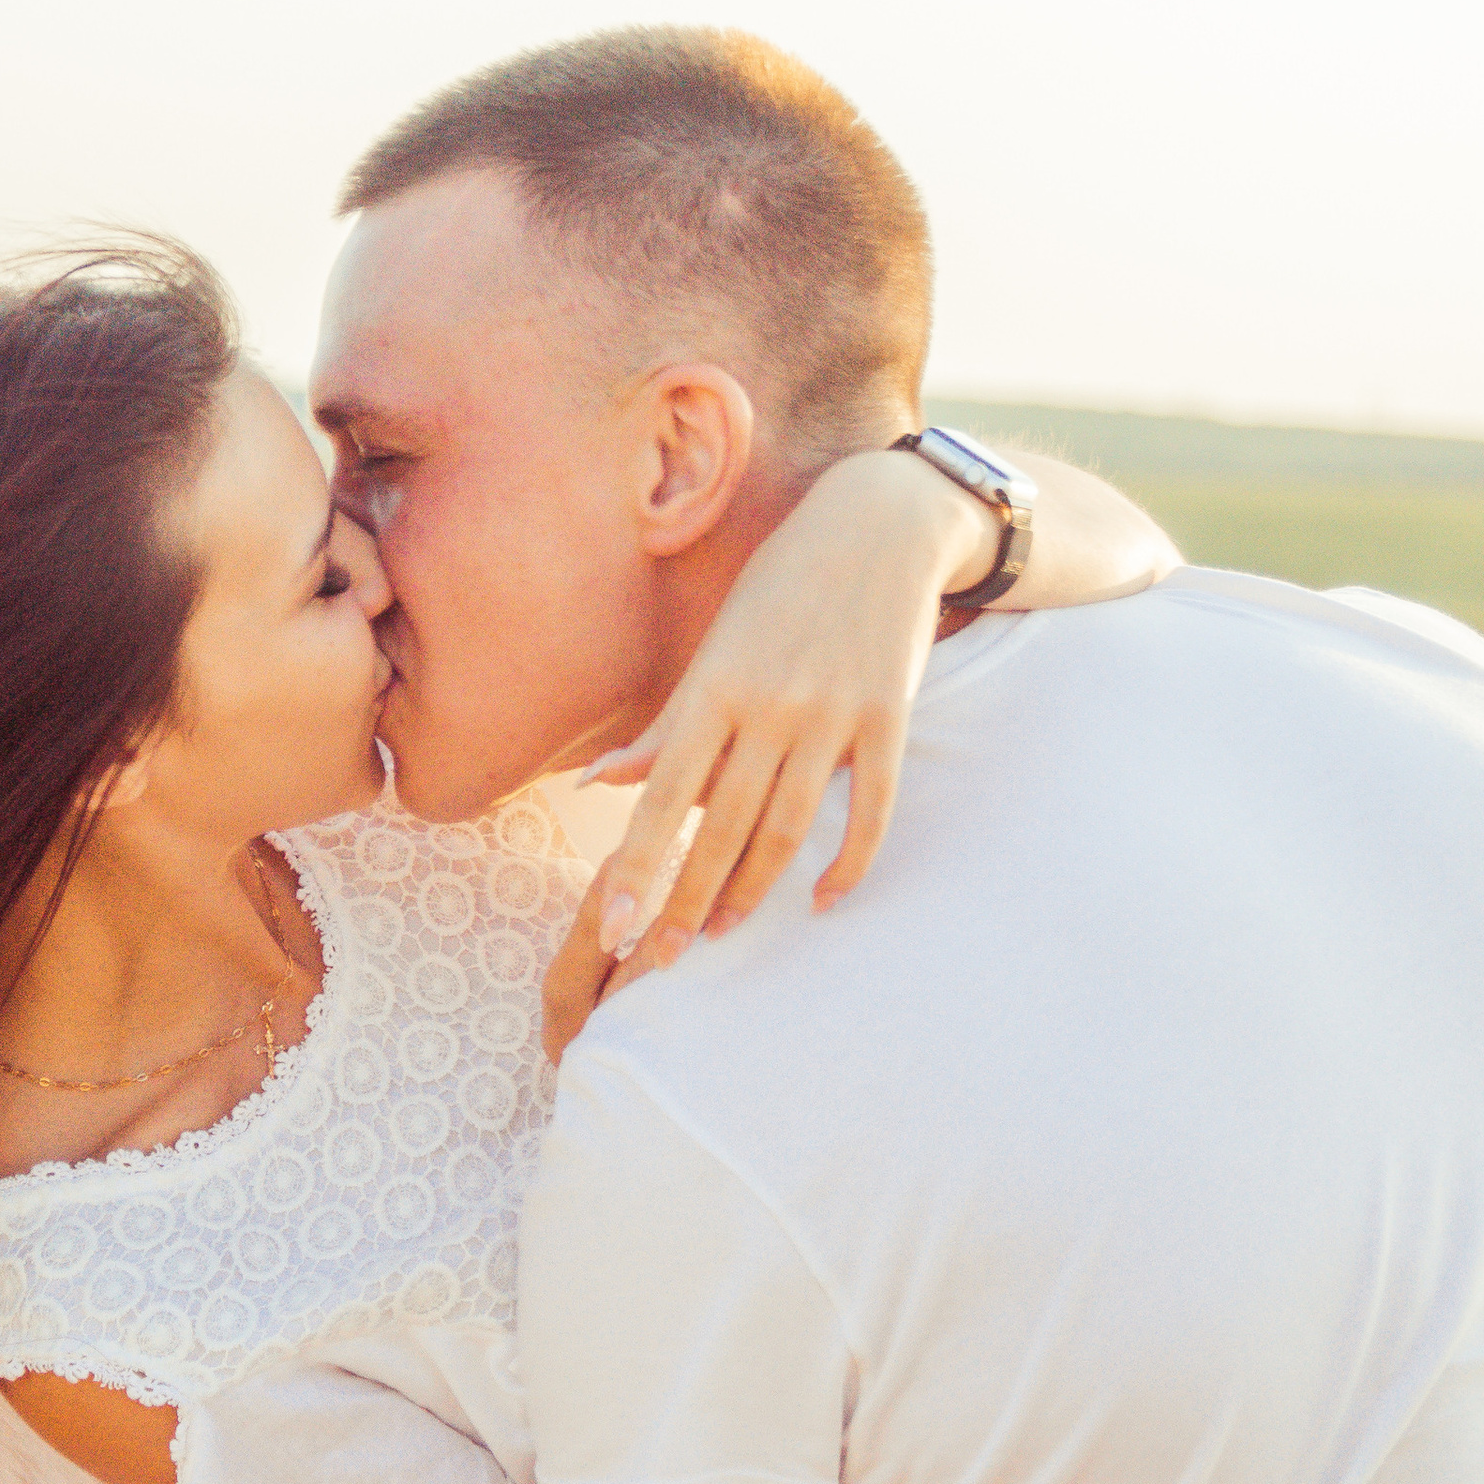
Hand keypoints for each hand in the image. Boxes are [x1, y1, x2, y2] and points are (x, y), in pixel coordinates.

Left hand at [541, 445, 988, 1058]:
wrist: (880, 524)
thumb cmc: (781, 588)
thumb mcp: (714, 648)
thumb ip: (664, 728)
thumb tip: (595, 784)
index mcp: (713, 688)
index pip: (663, 798)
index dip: (636, 867)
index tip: (611, 929)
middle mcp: (769, 705)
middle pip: (721, 828)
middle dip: (685, 900)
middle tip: (659, 959)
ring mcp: (832, 714)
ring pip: (786, 828)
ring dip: (752, 891)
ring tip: (720, 932)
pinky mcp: (888, 716)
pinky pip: (870, 808)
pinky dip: (848, 860)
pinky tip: (822, 898)